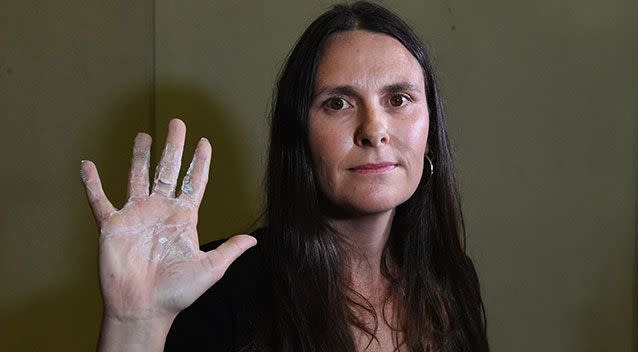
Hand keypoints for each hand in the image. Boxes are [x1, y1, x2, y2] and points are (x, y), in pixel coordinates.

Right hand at [81, 118, 255, 323]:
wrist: (144, 307)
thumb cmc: (177, 292)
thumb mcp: (211, 268)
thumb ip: (230, 249)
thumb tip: (254, 240)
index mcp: (184, 218)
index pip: (193, 182)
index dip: (200, 163)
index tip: (204, 142)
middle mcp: (160, 211)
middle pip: (168, 171)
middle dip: (173, 147)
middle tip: (177, 123)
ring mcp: (136, 215)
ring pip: (138, 177)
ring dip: (140, 156)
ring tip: (144, 135)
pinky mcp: (112, 225)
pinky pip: (99, 200)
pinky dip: (91, 183)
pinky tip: (86, 165)